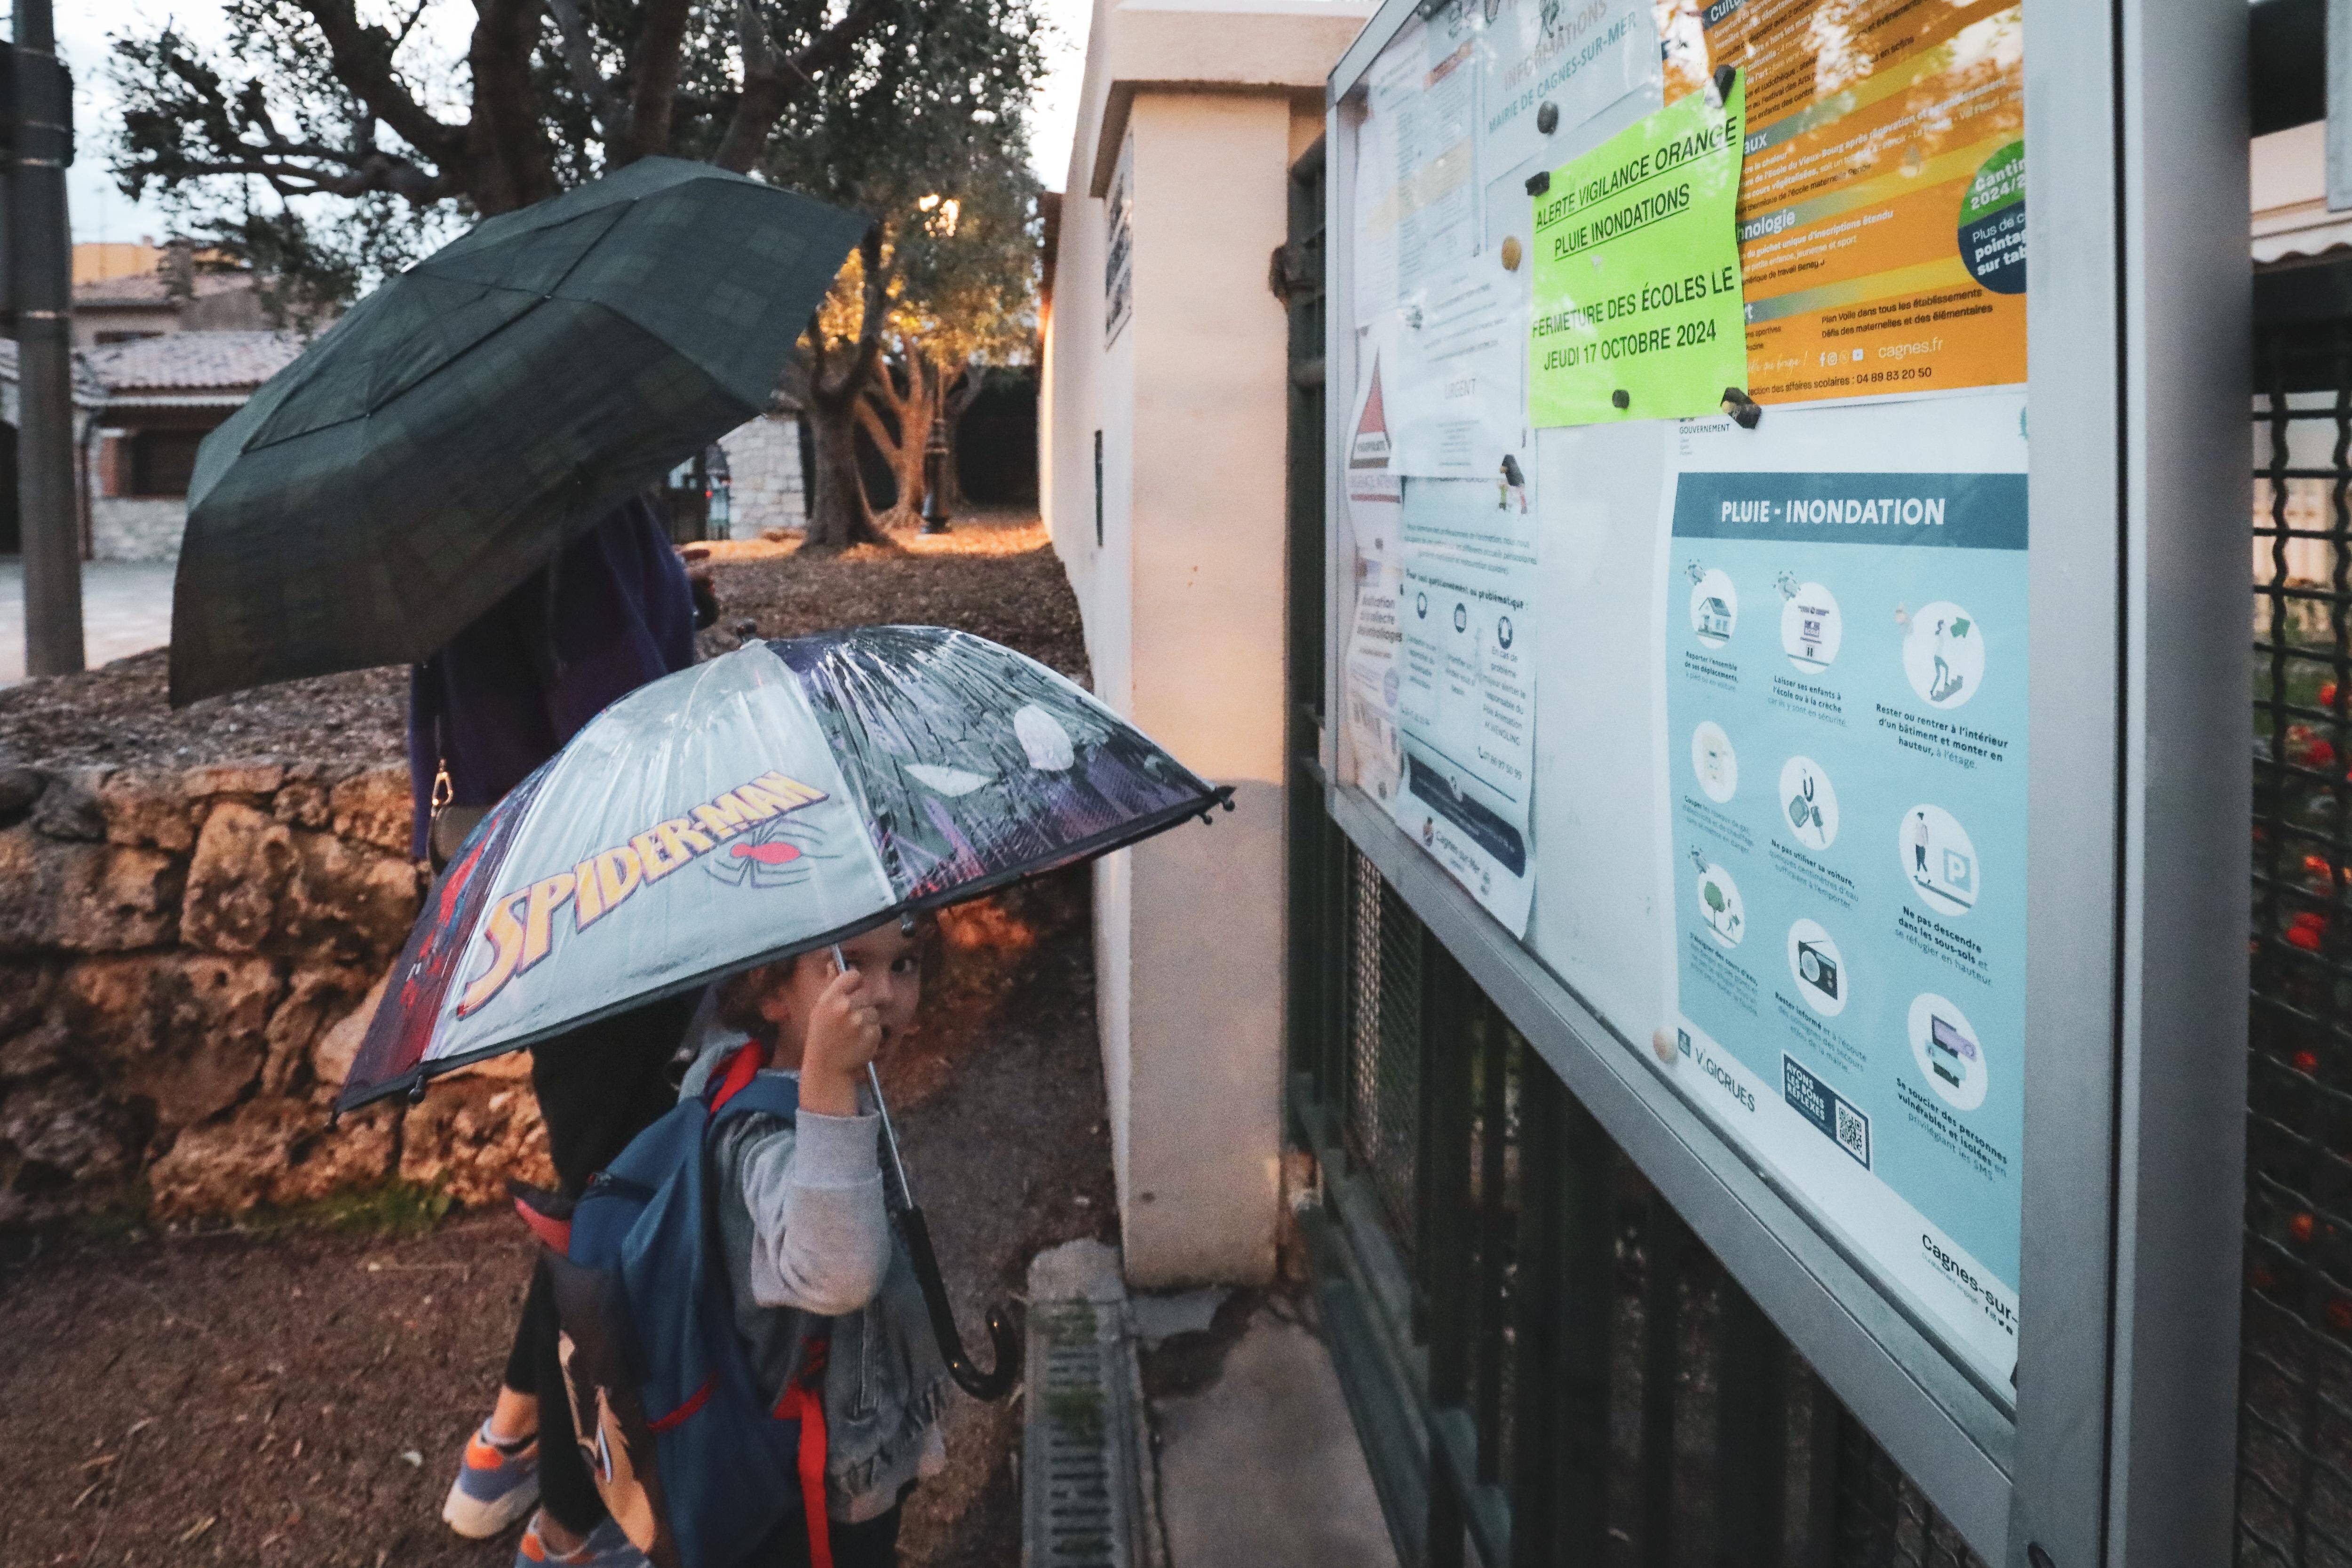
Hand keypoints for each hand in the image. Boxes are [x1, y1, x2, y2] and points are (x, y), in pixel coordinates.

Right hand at [799, 961, 879, 1115]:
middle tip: (849, 1021)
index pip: (853, 974)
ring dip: (867, 1021)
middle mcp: (845, 1007)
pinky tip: (858, 1043)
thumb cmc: (821, 1038)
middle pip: (866, 994)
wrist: (827, 1070)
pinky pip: (878, 1027)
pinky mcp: (872, 1034)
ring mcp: (859, 1021)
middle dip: (861, 1005)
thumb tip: (833, 962)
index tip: (852, 991)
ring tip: (852, 1034)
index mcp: (830, 998)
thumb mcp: (819, 1010)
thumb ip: (831, 986)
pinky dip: (871, 1034)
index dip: (855, 982)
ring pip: (873, 1011)